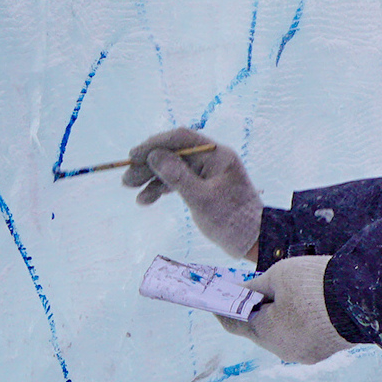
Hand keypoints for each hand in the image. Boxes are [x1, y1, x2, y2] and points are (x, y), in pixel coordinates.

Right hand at [122, 128, 261, 262]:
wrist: (255, 242)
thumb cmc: (232, 221)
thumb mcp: (201, 200)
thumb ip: (177, 176)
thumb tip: (154, 155)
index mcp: (217, 155)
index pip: (182, 139)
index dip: (155, 144)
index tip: (133, 155)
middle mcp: (212, 159)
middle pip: (175, 154)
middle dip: (149, 165)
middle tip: (126, 179)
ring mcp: (208, 173)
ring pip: (174, 169)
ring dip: (152, 178)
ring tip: (131, 190)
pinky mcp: (205, 187)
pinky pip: (180, 182)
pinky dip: (163, 189)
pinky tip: (146, 199)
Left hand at [218, 255, 353, 363]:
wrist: (362, 297)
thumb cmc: (313, 284)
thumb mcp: (278, 276)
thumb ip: (255, 287)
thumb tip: (242, 293)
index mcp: (267, 334)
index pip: (235, 324)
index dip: (223, 310)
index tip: (215, 300)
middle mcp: (283, 350)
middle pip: (260, 331)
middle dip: (253, 312)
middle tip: (249, 292)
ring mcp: (306, 354)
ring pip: (282, 334)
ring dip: (276, 318)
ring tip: (278, 296)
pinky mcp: (325, 351)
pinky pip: (302, 336)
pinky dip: (296, 323)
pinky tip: (302, 306)